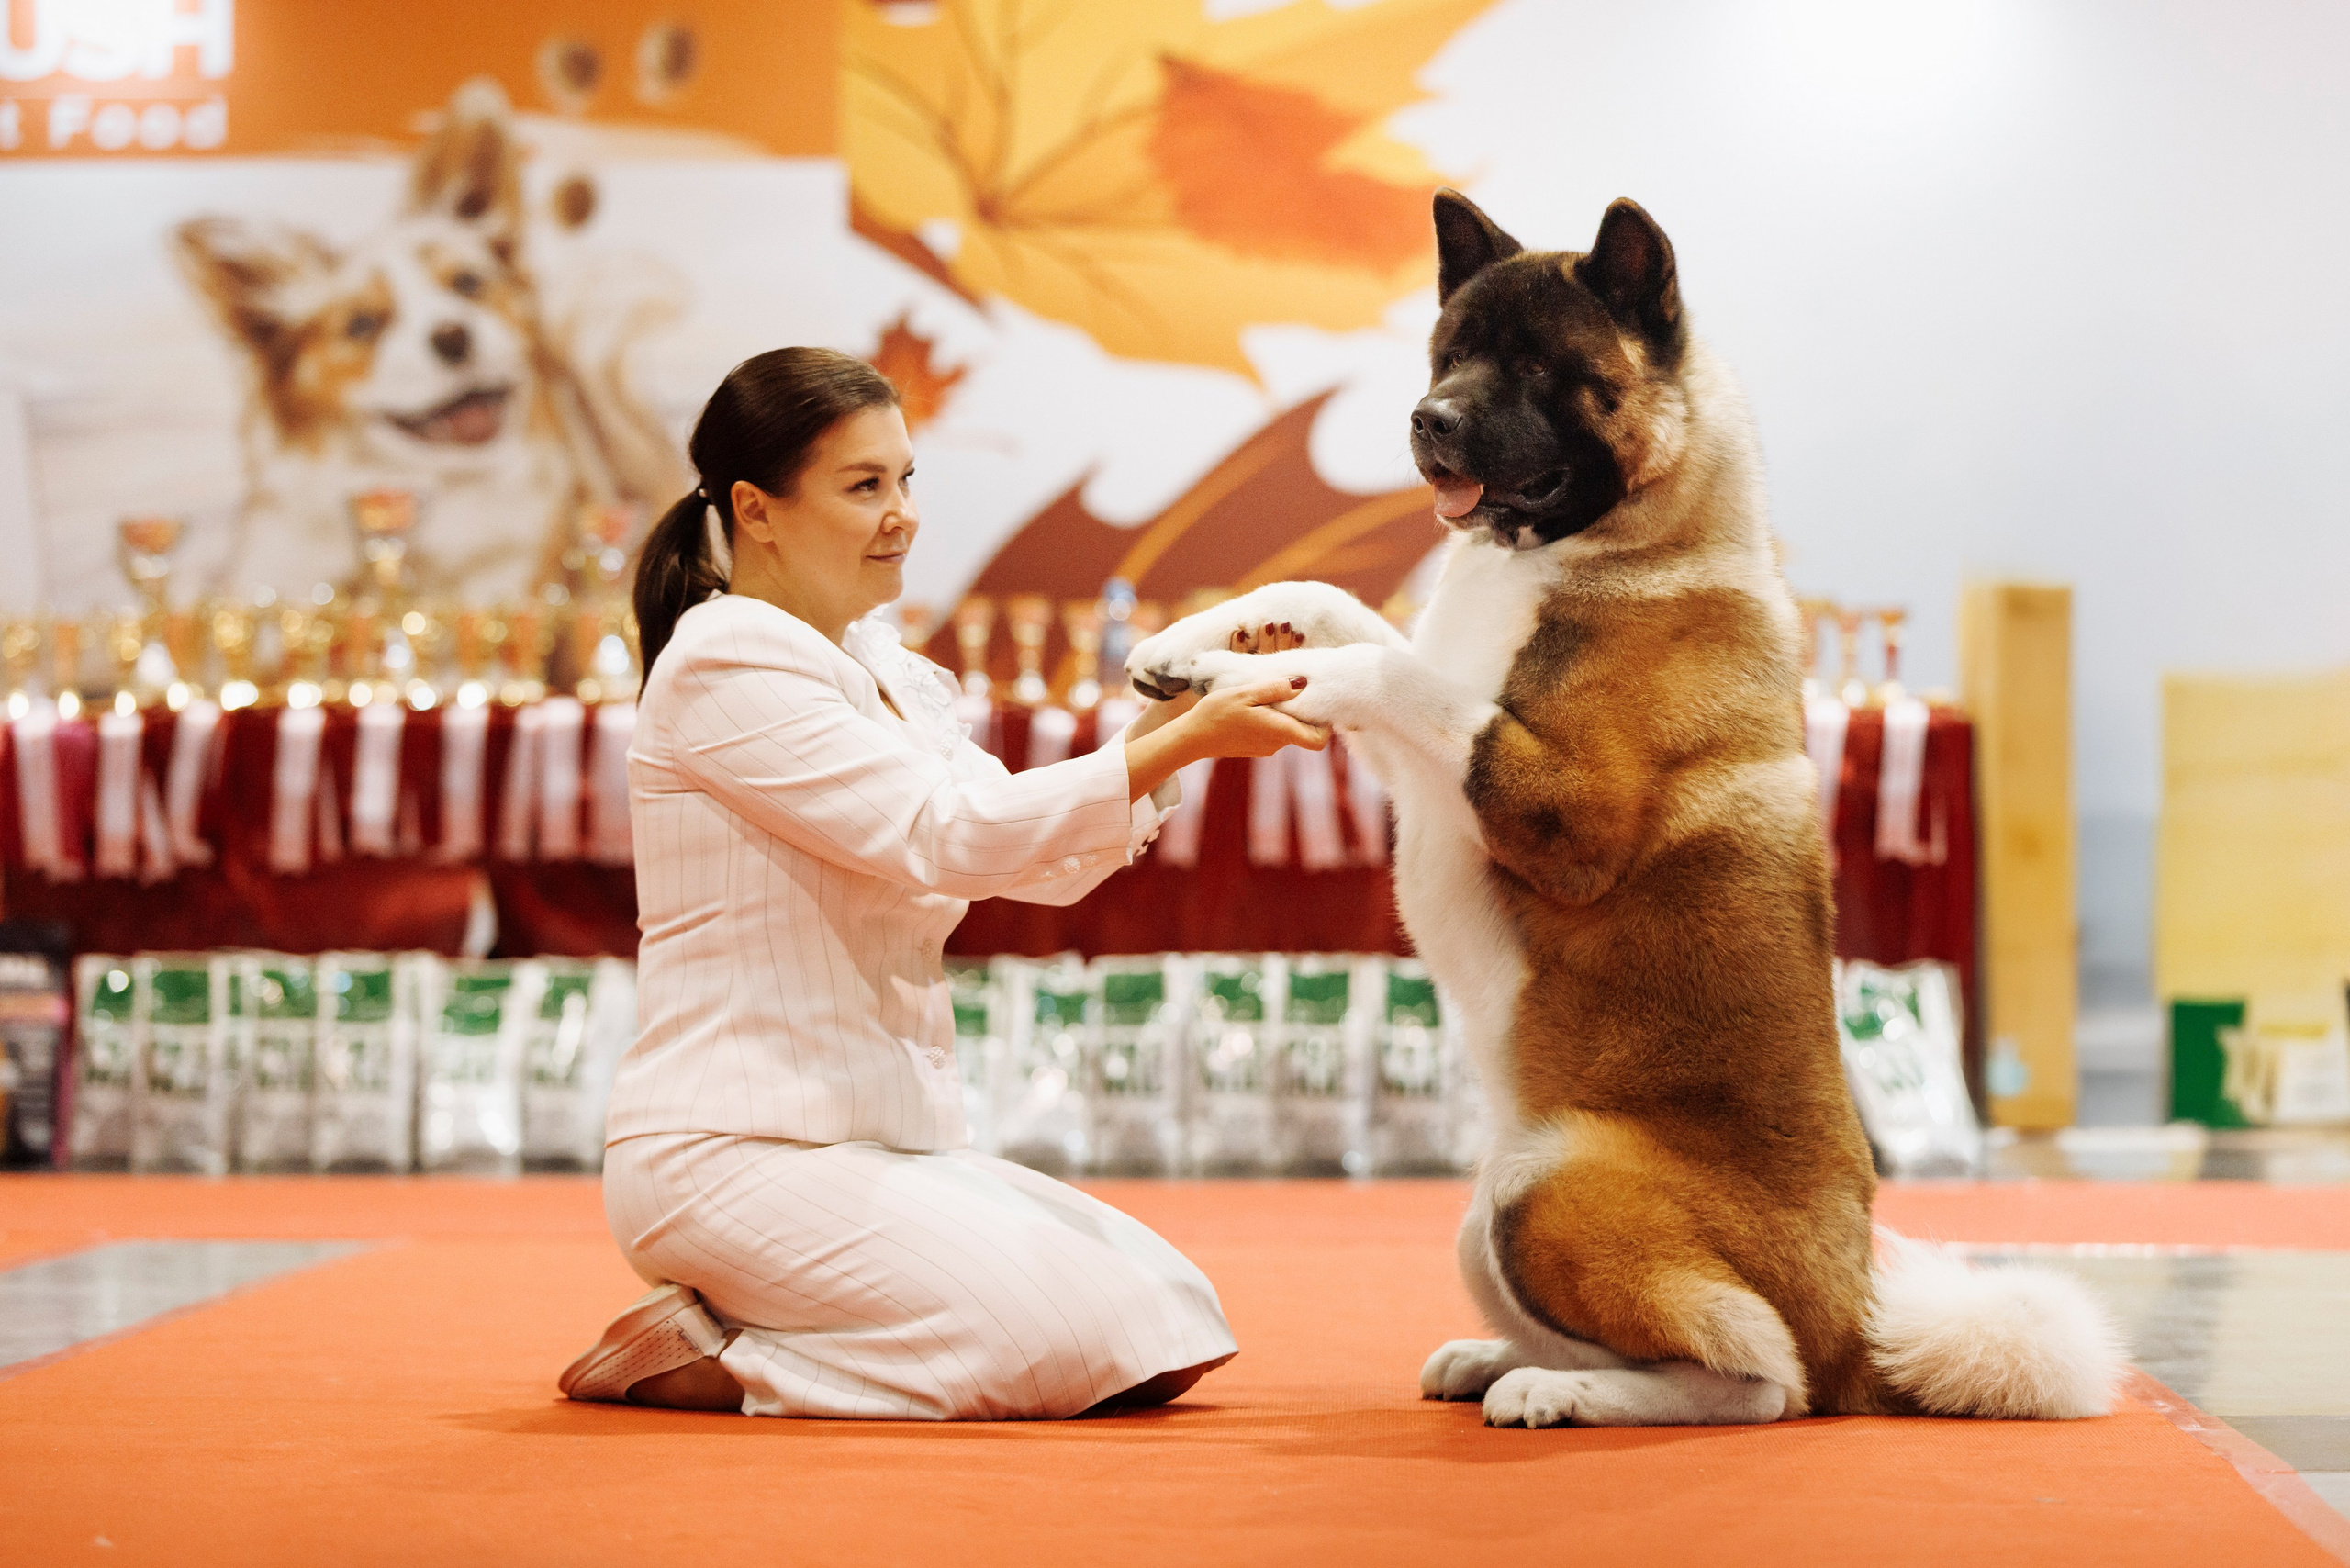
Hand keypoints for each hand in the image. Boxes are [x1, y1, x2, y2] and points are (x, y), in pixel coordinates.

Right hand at [1123, 669, 1326, 801]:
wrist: (1191, 738)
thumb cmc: (1216, 713)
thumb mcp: (1246, 692)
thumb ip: (1276, 688)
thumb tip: (1302, 683)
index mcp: (1278, 731)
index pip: (1319, 740)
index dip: (1324, 724)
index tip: (1316, 702)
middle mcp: (1276, 744)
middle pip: (1304, 731)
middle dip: (1302, 710)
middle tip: (1290, 687)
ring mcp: (1266, 748)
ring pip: (1288, 729)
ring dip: (1285, 712)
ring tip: (1268, 692)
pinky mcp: (1256, 747)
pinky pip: (1274, 732)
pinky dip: (1273, 718)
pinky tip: (1256, 705)